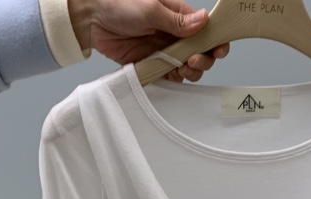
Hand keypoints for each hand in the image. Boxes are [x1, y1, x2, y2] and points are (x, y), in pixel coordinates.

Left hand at [68, 0, 229, 81]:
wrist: (92, 19)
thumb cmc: (118, 4)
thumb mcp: (150, 8)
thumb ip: (176, 20)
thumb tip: (203, 21)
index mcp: (179, 15)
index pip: (207, 29)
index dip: (216, 41)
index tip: (218, 50)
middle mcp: (175, 33)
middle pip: (202, 51)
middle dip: (203, 60)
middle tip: (192, 61)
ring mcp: (165, 50)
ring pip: (189, 66)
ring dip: (191, 71)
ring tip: (182, 68)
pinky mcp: (154, 63)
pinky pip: (171, 75)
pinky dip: (176, 78)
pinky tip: (173, 75)